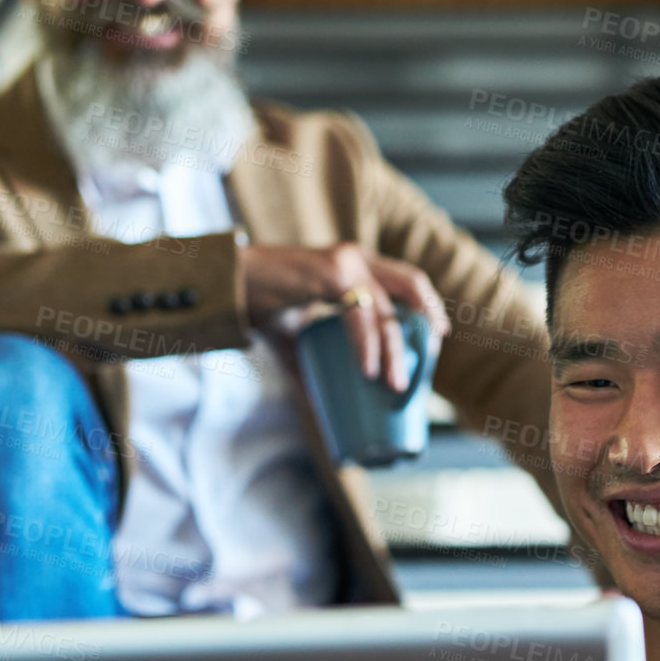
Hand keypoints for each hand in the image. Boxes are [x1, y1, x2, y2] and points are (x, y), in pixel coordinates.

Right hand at [236, 242, 449, 391]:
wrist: (225, 287)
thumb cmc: (258, 304)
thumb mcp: (293, 337)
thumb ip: (309, 363)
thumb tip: (318, 402)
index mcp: (354, 266)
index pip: (404, 280)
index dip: (425, 306)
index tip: (434, 339)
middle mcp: (356, 258)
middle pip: (410, 285)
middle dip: (426, 321)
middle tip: (430, 359)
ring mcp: (345, 263)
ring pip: (385, 308)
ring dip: (396, 349)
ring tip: (396, 384)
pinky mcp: (331, 272)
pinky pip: (360, 314)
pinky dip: (368, 345)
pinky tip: (369, 370)